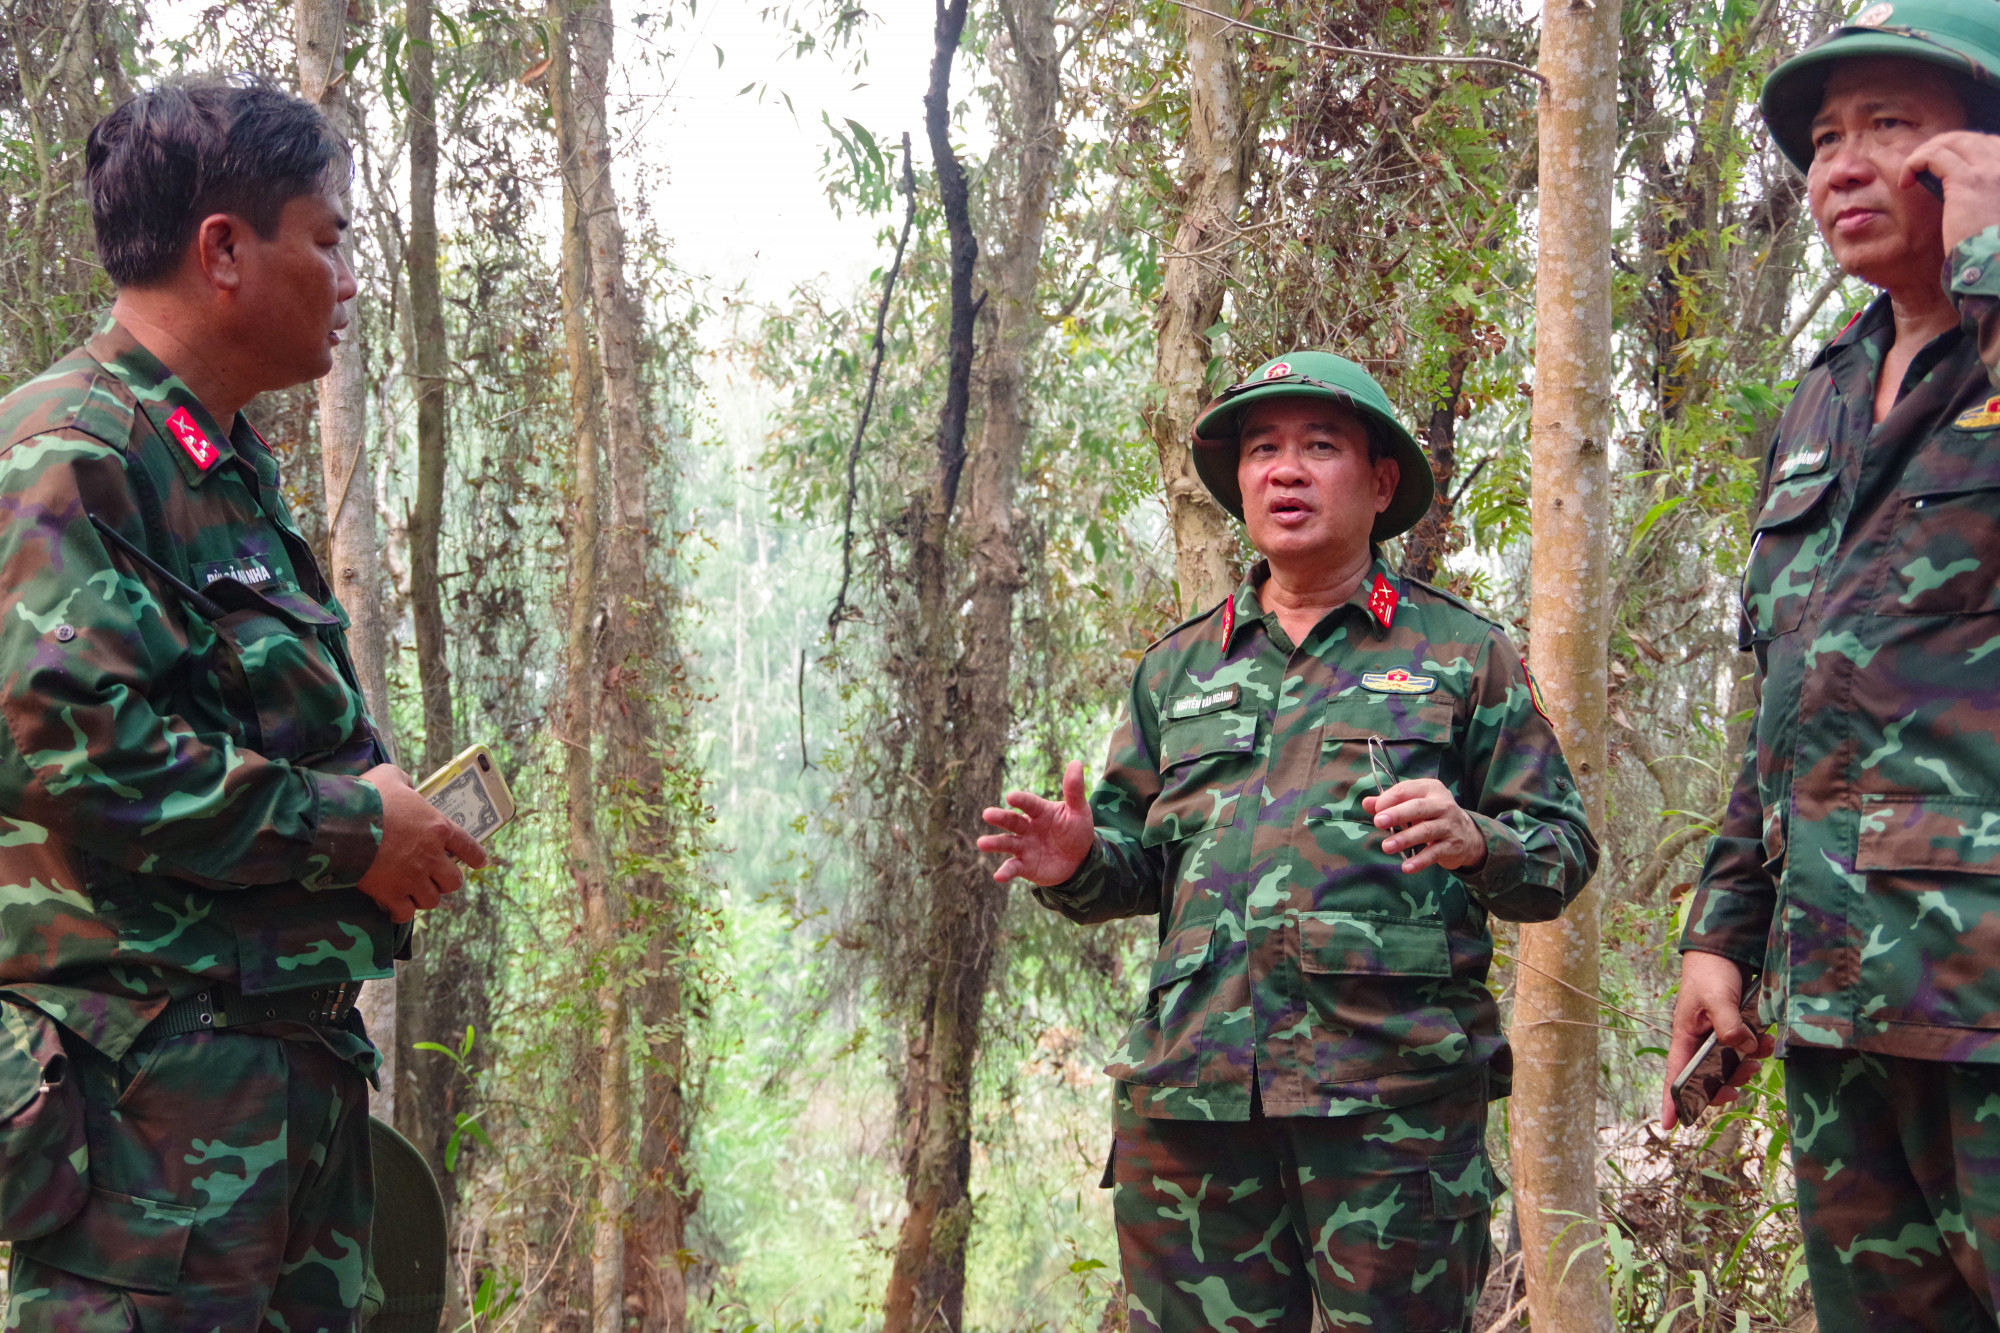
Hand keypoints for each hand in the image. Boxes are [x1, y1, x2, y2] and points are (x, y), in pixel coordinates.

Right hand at [356, 764, 488, 922]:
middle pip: (453, 881)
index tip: (480, 863)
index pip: (469, 846)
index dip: (476, 857)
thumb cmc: (368, 796)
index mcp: (438, 827)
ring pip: (432, 900)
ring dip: (424, 897)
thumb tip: (406, 785)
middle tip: (434, 878)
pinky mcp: (390, 893)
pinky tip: (395, 908)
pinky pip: (405, 913)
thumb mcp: (390, 776)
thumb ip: (404, 781)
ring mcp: (412, 877)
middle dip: (446, 881)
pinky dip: (401, 913)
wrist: (341, 823)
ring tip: (414, 893)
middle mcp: (431, 856)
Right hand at [976, 760, 1095, 885]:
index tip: (1011, 797)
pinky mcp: (1024, 865)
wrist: (1079, 861)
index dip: (1021, 800)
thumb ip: (1074, 790)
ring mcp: (1024, 846)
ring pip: (1006, 843)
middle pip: (1011, 821)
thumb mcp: (1079, 811)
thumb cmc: (1076, 831)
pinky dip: (1005, 871)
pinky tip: (998, 876)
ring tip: (981, 843)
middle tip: (987, 814)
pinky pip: (1013, 867)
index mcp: (1040, 811)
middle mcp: (1027, 827)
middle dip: (1000, 817)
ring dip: (994, 843)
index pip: (1029, 804)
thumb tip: (1076, 762)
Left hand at [1364, 779, 1486, 873]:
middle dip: (1397, 814)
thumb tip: (1366, 803)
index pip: (1406, 790)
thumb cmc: (1432, 815)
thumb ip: (1389, 803)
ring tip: (1386, 847)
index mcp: (1430, 789)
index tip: (1375, 810)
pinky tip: (1406, 867)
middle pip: (1418, 807)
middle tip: (1378, 822)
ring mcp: (1449, 825)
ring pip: (1426, 830)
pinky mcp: (1452, 846)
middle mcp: (1442, 804)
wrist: (1468, 835)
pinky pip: (1434, 853)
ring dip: (1405, 839)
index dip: (1389, 799)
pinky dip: (1420, 861)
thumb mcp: (1413, 804)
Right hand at [1661, 950, 1773, 1129]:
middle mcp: (1701, 1041)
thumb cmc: (1709, 973)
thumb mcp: (1716, 998)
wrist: (1724, 949)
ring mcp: (1719, 1037)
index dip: (1672, 1100)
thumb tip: (1742, 1050)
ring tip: (1761, 1048)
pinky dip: (1757, 1049)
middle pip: (1710, 1078)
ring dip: (1748, 1064)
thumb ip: (1728, 1026)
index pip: (1676, 1074)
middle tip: (1744, 1079)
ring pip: (1732, 1066)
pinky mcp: (1737, 1030)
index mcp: (1686, 1036)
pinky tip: (1765, 1037)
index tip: (1670, 1125)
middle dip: (1728, 1083)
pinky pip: (1747, 1050)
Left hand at [1904, 130, 1999, 252]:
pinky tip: (1906, 181)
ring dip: (1928, 151)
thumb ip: (1986, 197)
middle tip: (1922, 165)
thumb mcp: (1995, 215)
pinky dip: (1916, 162)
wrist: (1997, 267)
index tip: (1944, 166)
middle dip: (1942, 146)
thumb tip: (1959, 190)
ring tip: (1912, 172)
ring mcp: (1991, 170)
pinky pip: (1935, 156)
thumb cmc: (1994, 250)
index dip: (1964, 149)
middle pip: (1971, 138)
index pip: (1992, 144)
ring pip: (1953, 140)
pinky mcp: (1968, 181)